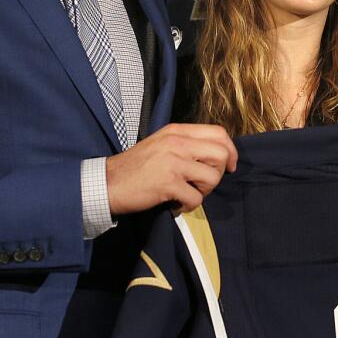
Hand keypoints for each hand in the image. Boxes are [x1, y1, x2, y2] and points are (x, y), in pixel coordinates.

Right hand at [105, 123, 237, 214]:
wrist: (106, 183)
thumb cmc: (135, 167)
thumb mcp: (161, 144)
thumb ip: (186, 144)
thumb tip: (216, 155)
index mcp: (177, 131)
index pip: (219, 133)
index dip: (230, 151)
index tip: (229, 166)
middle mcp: (177, 142)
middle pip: (221, 154)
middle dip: (219, 173)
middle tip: (203, 184)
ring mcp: (173, 162)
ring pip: (213, 177)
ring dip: (204, 191)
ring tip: (187, 194)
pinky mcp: (167, 183)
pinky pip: (195, 198)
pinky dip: (188, 206)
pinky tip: (175, 204)